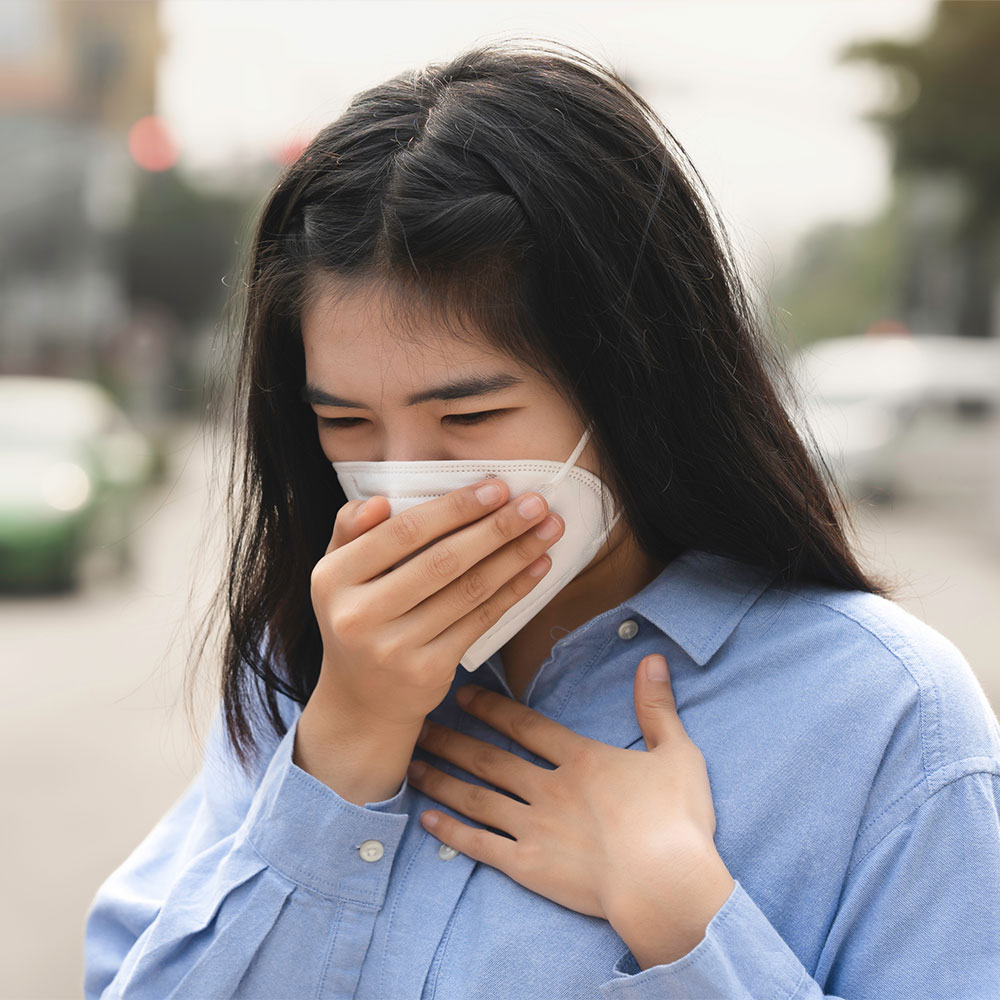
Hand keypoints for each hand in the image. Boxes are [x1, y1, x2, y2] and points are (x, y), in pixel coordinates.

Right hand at [309, 480, 564, 729]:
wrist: (361, 700)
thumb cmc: (357, 615)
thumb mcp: (337, 571)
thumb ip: (352, 529)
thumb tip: (379, 500)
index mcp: (332, 577)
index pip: (403, 532)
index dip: (454, 508)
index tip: (497, 487)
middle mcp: (358, 614)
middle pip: (442, 561)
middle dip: (497, 527)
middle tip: (536, 503)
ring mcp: (393, 648)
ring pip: (468, 591)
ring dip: (515, 556)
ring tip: (548, 529)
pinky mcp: (427, 671)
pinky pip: (479, 621)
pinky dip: (513, 591)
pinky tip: (537, 567)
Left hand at [406, 652, 735, 966]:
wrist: (665, 885)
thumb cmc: (678, 821)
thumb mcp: (677, 754)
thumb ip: (658, 707)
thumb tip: (653, 659)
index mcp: (580, 759)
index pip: (525, 725)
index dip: (491, 708)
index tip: (462, 695)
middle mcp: (548, 788)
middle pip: (489, 758)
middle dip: (452, 740)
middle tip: (418, 726)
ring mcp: (534, 827)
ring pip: (476, 797)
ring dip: (442, 779)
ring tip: (411, 765)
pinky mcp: (529, 867)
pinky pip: (481, 846)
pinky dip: (452, 833)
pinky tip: (428, 821)